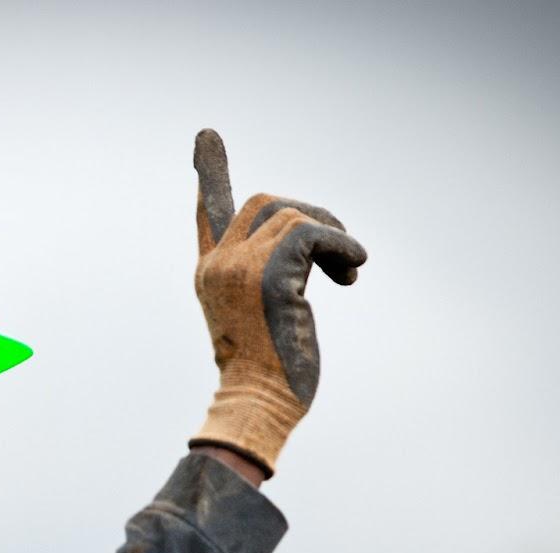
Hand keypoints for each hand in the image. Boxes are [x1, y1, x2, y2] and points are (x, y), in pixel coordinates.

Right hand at [188, 128, 366, 476]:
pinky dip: (342, 246)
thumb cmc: (266, 378)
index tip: (206, 137)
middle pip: (263, 203)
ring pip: (291, 214)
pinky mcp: (270, 277)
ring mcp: (238, 269)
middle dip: (310, 216)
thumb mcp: (263, 320)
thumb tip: (314, 254)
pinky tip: (353, 272)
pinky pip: (313, 234)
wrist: (258, 407)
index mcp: (209, 275)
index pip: (208, 213)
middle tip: (338, 252)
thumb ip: (273, 280)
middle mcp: (217, 266)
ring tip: (348, 271)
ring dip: (331, 235)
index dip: (211, 175)